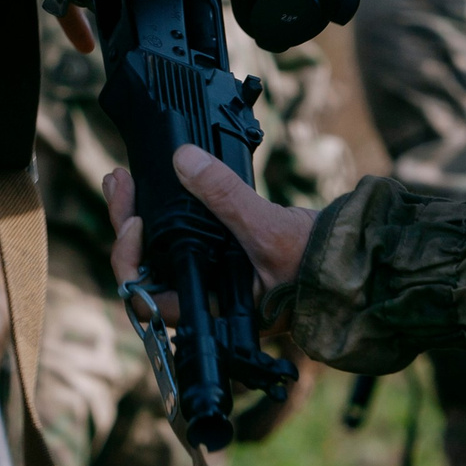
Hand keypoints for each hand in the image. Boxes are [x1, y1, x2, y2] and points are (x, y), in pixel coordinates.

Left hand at [104, 147, 316, 312]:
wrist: (347, 262)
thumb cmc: (314, 266)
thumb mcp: (268, 229)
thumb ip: (225, 196)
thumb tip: (184, 159)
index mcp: (208, 306)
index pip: (146, 297)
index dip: (129, 258)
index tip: (134, 219)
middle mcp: (202, 296)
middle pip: (144, 267)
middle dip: (126, 223)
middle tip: (118, 181)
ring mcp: (209, 275)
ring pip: (158, 251)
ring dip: (140, 215)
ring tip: (124, 179)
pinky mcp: (219, 254)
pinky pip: (180, 236)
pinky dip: (166, 211)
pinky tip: (160, 186)